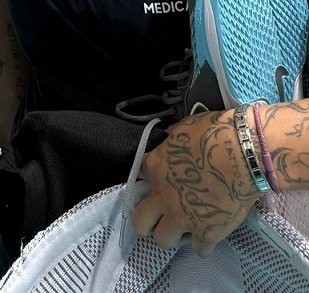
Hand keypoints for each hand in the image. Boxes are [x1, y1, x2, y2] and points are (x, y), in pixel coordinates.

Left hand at [131, 110, 258, 256]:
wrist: (244, 153)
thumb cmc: (214, 133)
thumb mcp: (182, 130)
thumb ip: (170, 144)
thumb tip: (170, 146)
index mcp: (155, 167)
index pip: (137, 178)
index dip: (148, 181)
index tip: (157, 182)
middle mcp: (163, 196)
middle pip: (139, 222)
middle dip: (148, 220)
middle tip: (161, 215)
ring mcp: (183, 218)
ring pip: (163, 241)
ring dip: (172, 234)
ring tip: (184, 226)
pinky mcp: (207, 233)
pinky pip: (199, 250)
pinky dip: (203, 243)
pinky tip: (209, 233)